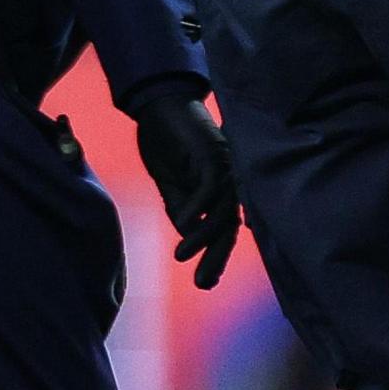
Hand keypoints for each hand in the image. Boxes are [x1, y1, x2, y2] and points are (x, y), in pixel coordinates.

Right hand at [127, 87, 240, 288]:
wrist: (159, 106)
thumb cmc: (167, 144)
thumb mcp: (171, 184)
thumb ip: (181, 208)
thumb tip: (189, 233)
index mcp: (220, 190)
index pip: (225, 228)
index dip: (218, 255)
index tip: (207, 282)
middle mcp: (229, 180)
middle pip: (229, 224)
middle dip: (217, 255)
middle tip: (203, 283)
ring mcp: (224, 166)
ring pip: (221, 209)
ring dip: (203, 235)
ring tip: (182, 256)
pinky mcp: (212, 153)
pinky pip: (209, 185)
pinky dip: (196, 205)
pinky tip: (182, 223)